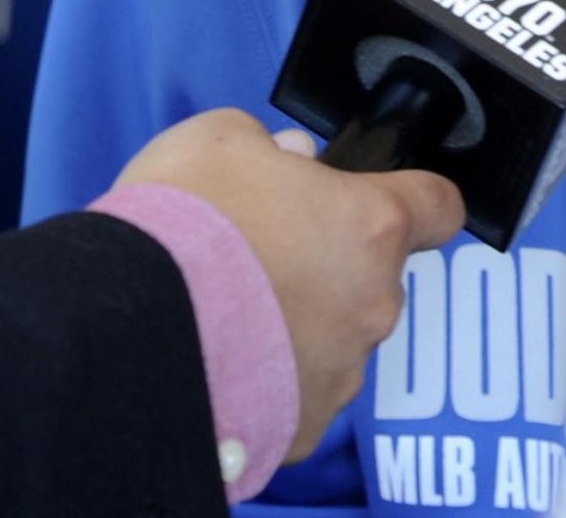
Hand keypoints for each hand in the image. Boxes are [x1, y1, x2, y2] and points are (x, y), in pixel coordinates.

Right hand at [116, 109, 463, 459]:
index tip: (390, 202)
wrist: (126, 328)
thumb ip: (269, 145)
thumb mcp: (218, 139)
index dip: (418, 200)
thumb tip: (290, 162)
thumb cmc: (184, 222)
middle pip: (371, 277)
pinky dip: (268, 380)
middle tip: (260, 258)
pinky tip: (219, 362)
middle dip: (328, 265)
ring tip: (227, 316)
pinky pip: (297, 393)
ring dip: (296, 325)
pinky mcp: (303, 427)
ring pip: (335, 339)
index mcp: (370, 225)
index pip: (438, 206)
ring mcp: (342, 371)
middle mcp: (373, 303)